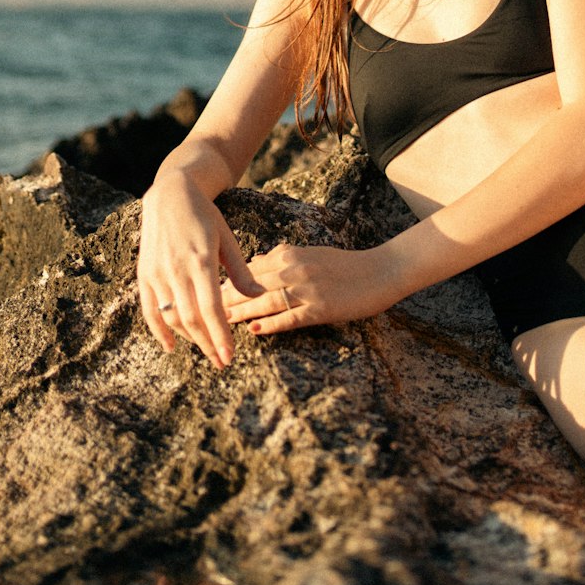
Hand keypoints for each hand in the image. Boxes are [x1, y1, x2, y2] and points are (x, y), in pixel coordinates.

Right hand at [137, 173, 262, 366]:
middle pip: (192, 319)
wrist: (170, 194)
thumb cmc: (205, 215)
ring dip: (189, 339)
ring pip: (172, 317)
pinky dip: (158, 332)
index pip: (212, 308)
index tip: (230, 356)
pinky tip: (171, 347)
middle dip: (208, 344)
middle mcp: (177, 269)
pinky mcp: (145, 275)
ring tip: (206, 349)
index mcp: (201, 260)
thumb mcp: (227, 238)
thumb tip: (260, 295)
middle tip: (222, 362)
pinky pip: (149, 311)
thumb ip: (241, 271)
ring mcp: (157, 273)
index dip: (221, 336)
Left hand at [222, 242, 401, 336]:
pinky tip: (254, 331)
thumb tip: (257, 261)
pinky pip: (289, 318)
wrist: (381, 270)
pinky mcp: (320, 308)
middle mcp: (295, 269)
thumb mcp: (312, 253)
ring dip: (241, 312)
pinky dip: (270, 324)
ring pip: (265, 301)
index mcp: (291, 254)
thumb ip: (283, 257)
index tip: (206, 290)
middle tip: (203, 309)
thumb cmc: (346, 264)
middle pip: (252, 285)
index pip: (250, 269)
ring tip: (221, 322)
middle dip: (225, 298)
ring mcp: (307, 289)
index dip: (227, 281)